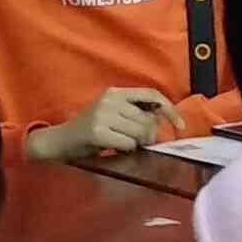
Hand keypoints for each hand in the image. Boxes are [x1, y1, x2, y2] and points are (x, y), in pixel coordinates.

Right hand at [39, 86, 174, 160]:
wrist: (61, 141)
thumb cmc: (91, 130)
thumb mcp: (112, 113)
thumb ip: (134, 113)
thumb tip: (161, 120)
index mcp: (115, 92)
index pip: (152, 95)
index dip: (170, 110)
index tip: (180, 126)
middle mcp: (110, 100)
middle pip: (148, 119)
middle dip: (148, 136)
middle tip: (136, 142)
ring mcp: (103, 114)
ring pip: (140, 132)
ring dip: (136, 144)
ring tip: (122, 143)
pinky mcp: (97, 131)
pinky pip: (128, 144)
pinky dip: (125, 149)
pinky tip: (113, 147)